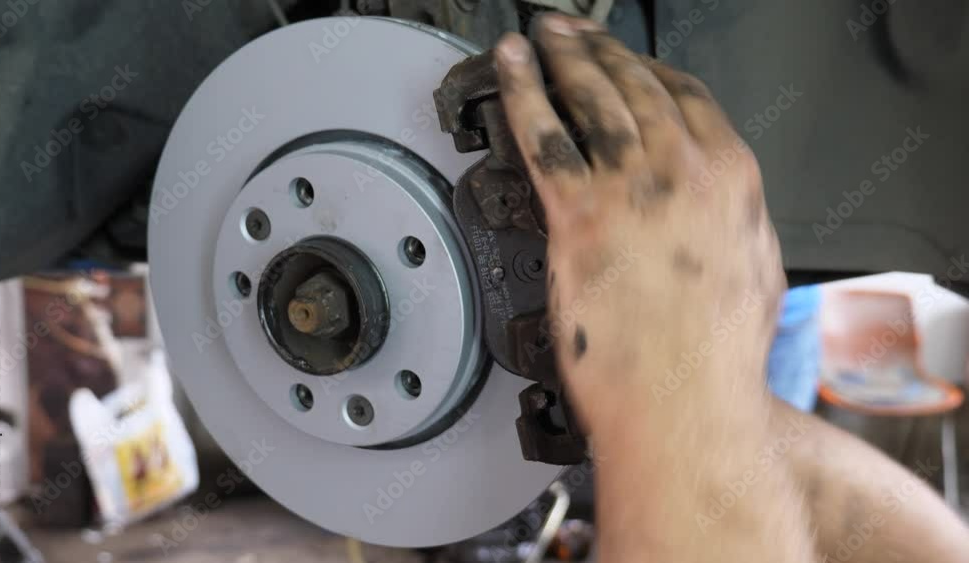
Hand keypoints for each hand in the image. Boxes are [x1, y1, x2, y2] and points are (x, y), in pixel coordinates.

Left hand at [494, 15, 785, 426]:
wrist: (685, 400)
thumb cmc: (717, 355)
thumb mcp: (754, 272)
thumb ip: (734, 221)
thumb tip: (720, 206)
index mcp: (731, 178)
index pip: (685, 96)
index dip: (648, 67)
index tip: (627, 57)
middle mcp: (682, 171)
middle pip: (633, 87)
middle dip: (598, 50)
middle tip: (571, 31)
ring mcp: (628, 189)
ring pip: (589, 101)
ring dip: (560, 59)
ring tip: (539, 37)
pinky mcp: (578, 216)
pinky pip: (544, 138)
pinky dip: (523, 93)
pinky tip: (510, 69)